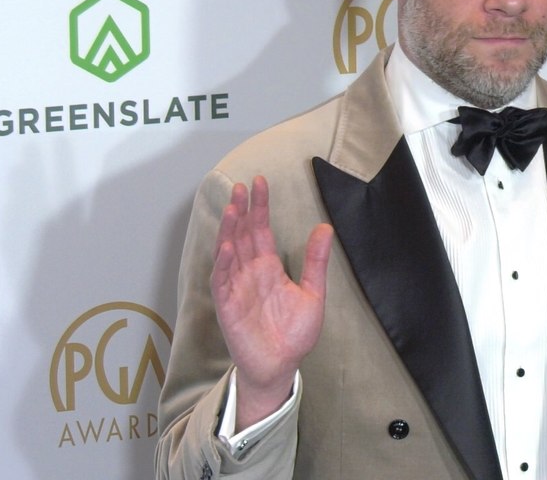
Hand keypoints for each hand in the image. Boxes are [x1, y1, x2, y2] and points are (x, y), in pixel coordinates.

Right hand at [211, 176, 332, 426]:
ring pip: (229, 252)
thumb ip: (316, 262)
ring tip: (233, 208)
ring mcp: (236, 287)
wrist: (280, 365)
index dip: (259, 206)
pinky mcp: (227, 306)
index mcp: (268, 267)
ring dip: (229, 231)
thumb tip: (324, 227)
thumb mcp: (313, 294)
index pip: (261, 229)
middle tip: (241, 186)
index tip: (260, 182)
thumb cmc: (293, 333)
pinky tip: (226, 246)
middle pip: (242, 235)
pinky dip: (222, 264)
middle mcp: (250, 272)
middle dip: (242, 210)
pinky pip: (222, 280)